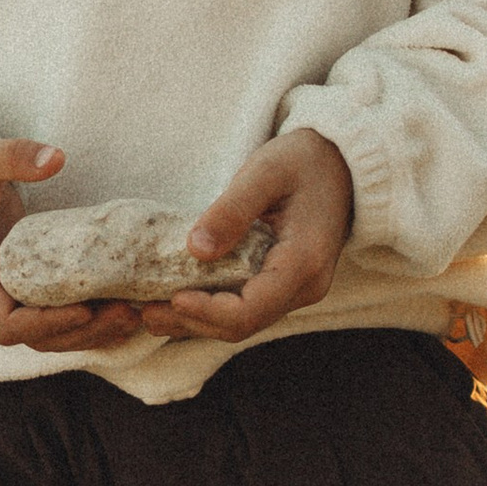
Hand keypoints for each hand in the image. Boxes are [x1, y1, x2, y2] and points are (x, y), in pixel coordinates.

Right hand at [0, 138, 141, 354]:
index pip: (5, 324)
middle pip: (35, 338)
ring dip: (92, 333)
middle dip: (82, 332)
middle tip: (127, 312)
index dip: (46, 324)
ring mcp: (8, 298)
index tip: (86, 308)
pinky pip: (56, 319)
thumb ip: (12, 156)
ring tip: (133, 315)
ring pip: (50, 336)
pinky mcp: (26, 291)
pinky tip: (124, 310)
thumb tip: (55, 159)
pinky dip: (90, 323)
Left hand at [139, 128, 352, 342]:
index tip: (172, 298)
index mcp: (303, 263)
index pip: (250, 310)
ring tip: (149, 312)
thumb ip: (232, 210)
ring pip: (241, 322)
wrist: (340, 163)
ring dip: (195, 321)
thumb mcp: (265, 172)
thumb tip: (195, 249)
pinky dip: (209, 308)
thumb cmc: (305, 161)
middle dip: (192, 321)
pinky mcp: (283, 285)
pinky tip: (175, 300)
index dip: (208, 311)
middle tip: (145, 311)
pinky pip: (244, 307)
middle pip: (242, 324)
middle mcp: (304, 287)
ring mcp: (295, 290)